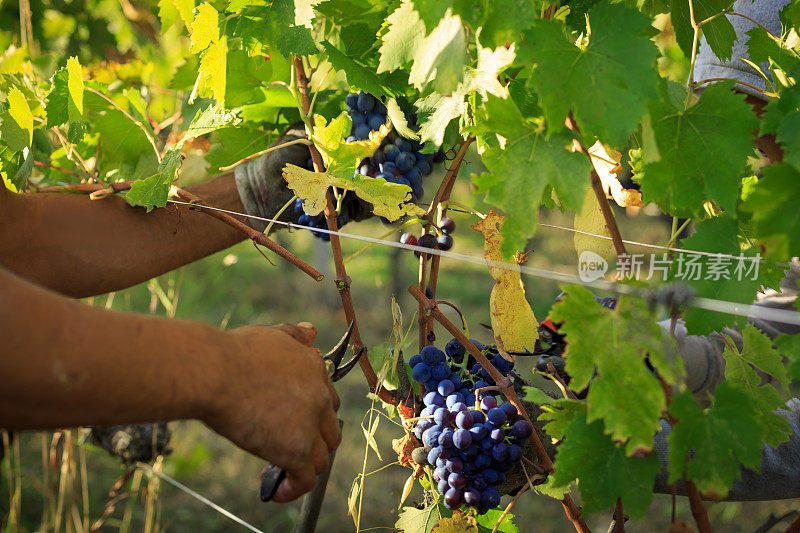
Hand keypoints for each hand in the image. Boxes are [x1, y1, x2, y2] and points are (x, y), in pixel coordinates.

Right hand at [202, 322, 341, 501]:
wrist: (213, 371)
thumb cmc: (231, 353)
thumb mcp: (269, 336)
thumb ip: (293, 335)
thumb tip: (312, 331)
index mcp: (314, 368)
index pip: (325, 398)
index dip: (310, 414)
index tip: (287, 421)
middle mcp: (319, 395)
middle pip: (329, 428)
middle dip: (312, 440)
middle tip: (283, 445)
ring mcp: (310, 424)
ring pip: (322, 457)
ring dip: (304, 466)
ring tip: (277, 471)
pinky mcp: (296, 450)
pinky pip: (306, 480)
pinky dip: (293, 489)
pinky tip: (274, 490)